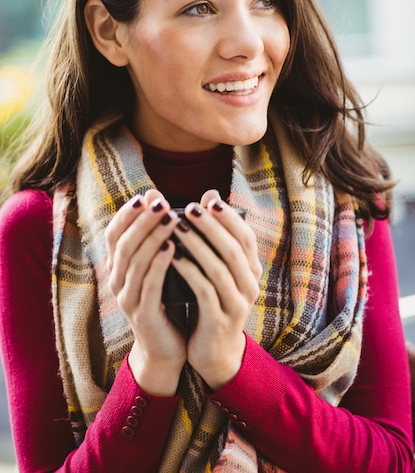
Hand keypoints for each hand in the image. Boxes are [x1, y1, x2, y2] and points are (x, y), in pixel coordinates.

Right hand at [105, 189, 185, 394]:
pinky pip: (149, 284)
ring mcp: (128, 299)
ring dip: (153, 237)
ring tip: (171, 218)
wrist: (166, 347)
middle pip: (124, 244)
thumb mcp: (157, 264)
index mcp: (118, 267)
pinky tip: (173, 247)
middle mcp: (117, 281)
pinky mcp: (143, 314)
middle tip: (161, 203)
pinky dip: (160, 264)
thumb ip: (156, 233)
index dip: (127, 214)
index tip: (145, 196)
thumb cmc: (165, 298)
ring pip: (135, 262)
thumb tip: (156, 194)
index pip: (114, 234)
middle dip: (143, 221)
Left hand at [171, 190, 261, 389]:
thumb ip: (216, 237)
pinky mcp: (219, 320)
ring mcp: (236, 304)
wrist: (215, 351)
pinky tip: (174, 257)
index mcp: (251, 270)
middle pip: (233, 250)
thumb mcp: (219, 269)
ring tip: (177, 227)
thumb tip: (210, 196)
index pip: (246, 237)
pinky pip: (205, 291)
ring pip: (219, 269)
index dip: (229, 218)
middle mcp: (249, 285)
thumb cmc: (213, 301)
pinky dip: (190, 271)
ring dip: (197, 245)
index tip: (209, 200)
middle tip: (190, 208)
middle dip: (211, 226)